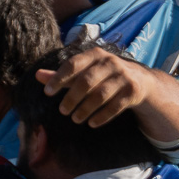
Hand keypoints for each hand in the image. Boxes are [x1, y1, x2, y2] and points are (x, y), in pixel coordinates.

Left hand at [36, 48, 151, 126]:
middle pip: (86, 81)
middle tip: (62, 111)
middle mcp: (110, 62)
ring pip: (100, 95)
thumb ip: (63, 75)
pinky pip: (115, 106)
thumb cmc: (106, 76)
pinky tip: (91, 123)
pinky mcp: (133, 91)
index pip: (73, 64)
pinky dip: (102, 116)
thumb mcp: (86, 71)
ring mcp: (123, 77)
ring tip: (75, 119)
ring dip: (85, 109)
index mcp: (95, 54)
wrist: (141, 82)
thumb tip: (37, 75)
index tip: (48, 92)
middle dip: (72, 98)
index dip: (59, 78)